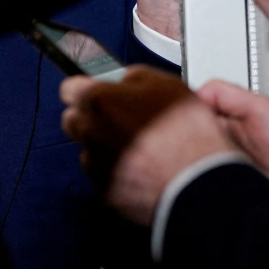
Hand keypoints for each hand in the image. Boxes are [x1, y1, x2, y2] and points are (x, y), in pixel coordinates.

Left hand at [60, 67, 233, 224]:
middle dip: (92, 117)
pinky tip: (142, 165)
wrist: (199, 182)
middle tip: (120, 117)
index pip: (70, 88)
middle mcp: (90, 133)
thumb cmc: (187, 136)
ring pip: (89, 149)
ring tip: (139, 145)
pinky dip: (117, 170)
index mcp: (99, 102)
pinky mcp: (106, 191)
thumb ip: (134, 78)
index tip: (95, 91)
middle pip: (74, 120)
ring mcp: (96, 164)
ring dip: (105, 145)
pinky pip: (103, 174)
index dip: (86, 88)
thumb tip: (126, 82)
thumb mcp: (167, 84)